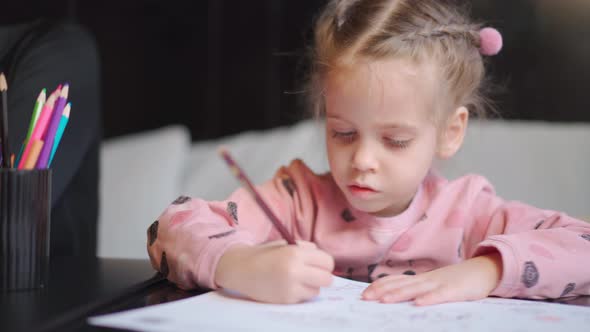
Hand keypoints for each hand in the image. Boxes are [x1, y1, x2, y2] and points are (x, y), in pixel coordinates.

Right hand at [215, 240, 334, 303]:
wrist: (242, 269)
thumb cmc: (265, 254)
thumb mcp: (286, 244)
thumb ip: (306, 249)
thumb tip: (324, 261)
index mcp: (296, 253)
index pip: (327, 262)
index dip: (324, 263)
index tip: (318, 264)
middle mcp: (295, 270)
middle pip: (327, 279)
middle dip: (322, 276)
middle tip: (313, 274)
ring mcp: (291, 287)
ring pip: (317, 291)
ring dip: (311, 286)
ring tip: (297, 280)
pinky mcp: (286, 299)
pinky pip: (304, 298)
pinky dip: (300, 293)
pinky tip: (287, 286)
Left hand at [361, 253, 502, 305]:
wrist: (484, 270)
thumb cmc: (458, 280)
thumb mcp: (435, 283)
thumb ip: (419, 288)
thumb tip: (400, 295)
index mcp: (422, 279)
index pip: (396, 280)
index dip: (380, 286)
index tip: (364, 293)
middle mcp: (427, 279)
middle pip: (401, 284)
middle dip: (382, 291)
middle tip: (365, 298)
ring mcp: (440, 284)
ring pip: (416, 289)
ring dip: (399, 294)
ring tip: (384, 300)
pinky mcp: (455, 291)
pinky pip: (440, 295)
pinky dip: (429, 299)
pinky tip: (418, 304)